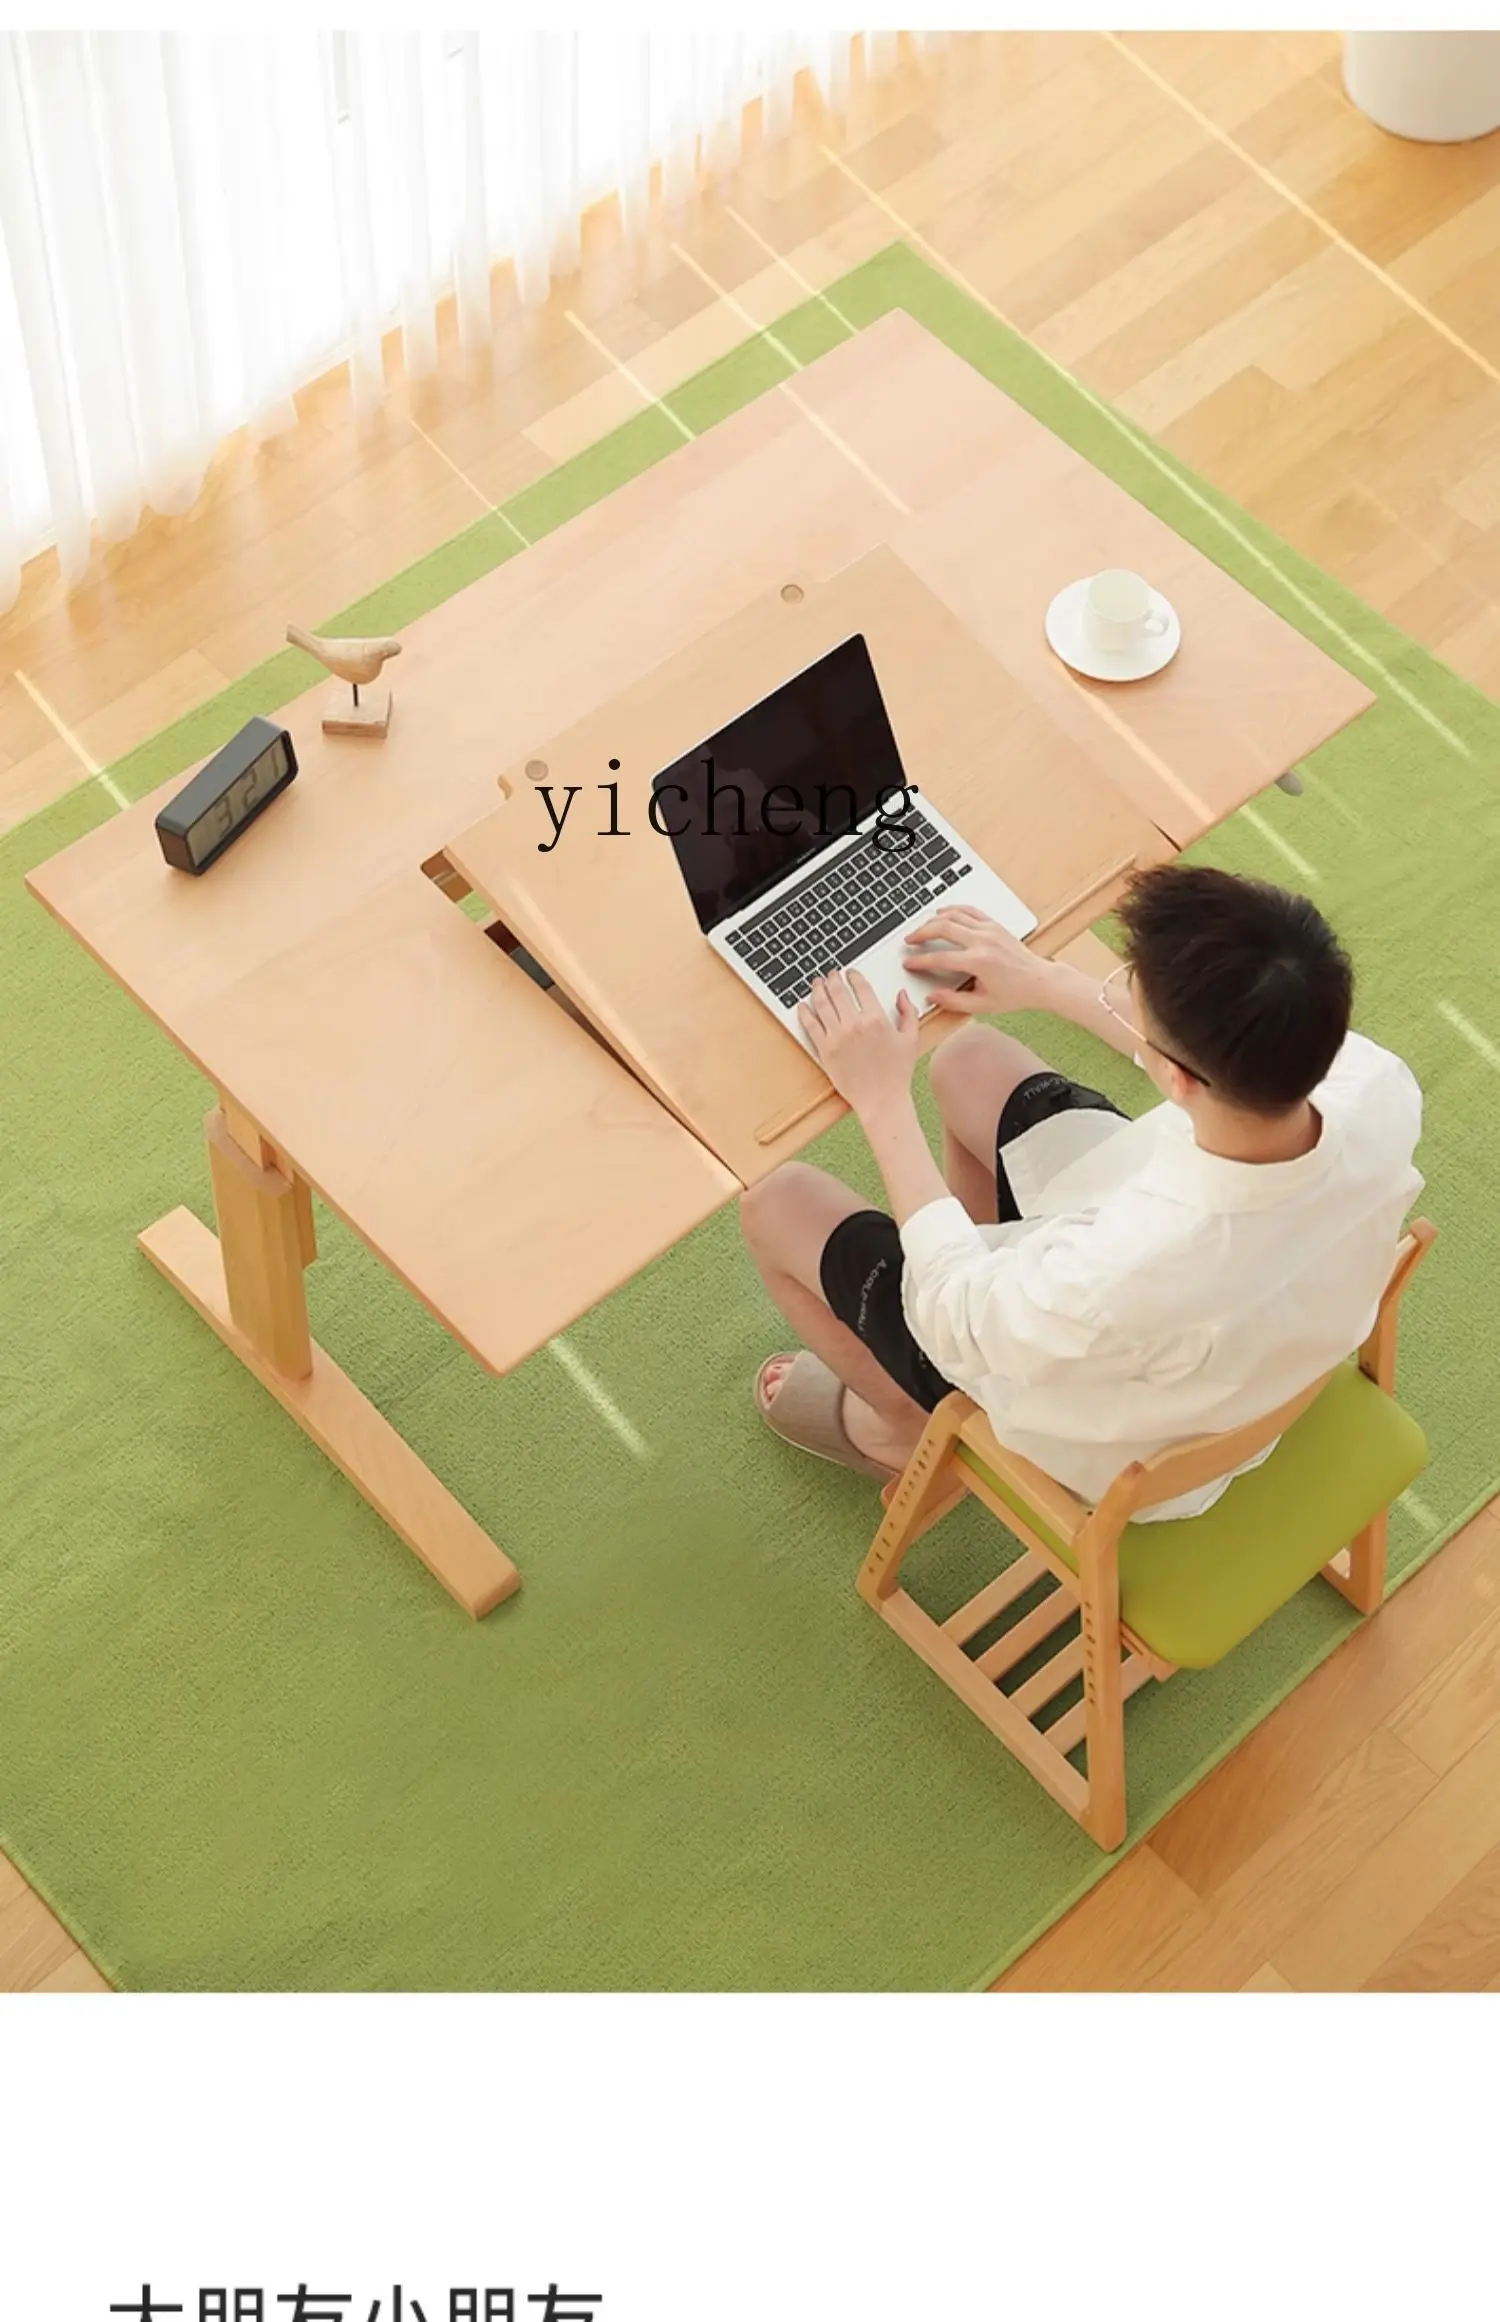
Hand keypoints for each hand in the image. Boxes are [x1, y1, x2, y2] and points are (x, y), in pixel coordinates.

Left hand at [798, 970, 919, 1115]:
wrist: (881, 1100)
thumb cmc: (897, 1073)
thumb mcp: (911, 1039)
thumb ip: (908, 1012)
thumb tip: (901, 994)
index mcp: (876, 1018)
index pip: (860, 987)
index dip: (853, 976)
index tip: (850, 973)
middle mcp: (854, 1025)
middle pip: (838, 991)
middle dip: (832, 978)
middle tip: (830, 974)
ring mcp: (837, 1037)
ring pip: (822, 1004)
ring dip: (817, 990)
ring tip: (816, 983)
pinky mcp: (825, 1050)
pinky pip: (810, 1026)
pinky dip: (804, 1013)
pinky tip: (802, 1006)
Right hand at [902, 905, 1051, 1016]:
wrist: (1040, 981)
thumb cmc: (1016, 993)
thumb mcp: (983, 1005)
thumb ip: (954, 1001)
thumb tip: (932, 997)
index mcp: (978, 962)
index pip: (940, 958)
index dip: (920, 961)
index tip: (909, 963)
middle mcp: (983, 941)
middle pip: (942, 928)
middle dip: (921, 933)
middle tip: (909, 940)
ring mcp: (990, 930)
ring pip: (954, 915)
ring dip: (934, 919)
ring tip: (922, 927)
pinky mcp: (995, 925)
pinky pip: (970, 911)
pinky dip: (954, 909)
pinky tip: (943, 913)